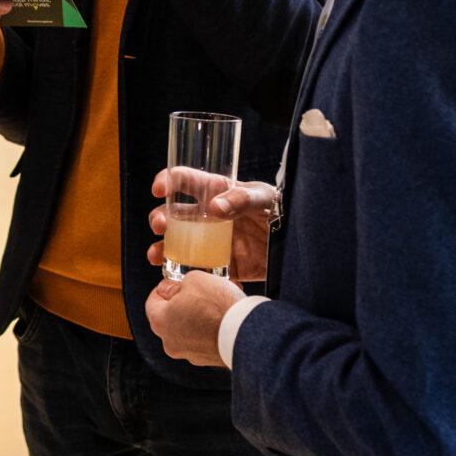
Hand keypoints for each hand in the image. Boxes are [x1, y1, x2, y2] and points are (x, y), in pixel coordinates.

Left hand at [145, 269, 244, 366]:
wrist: (245, 333)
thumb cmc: (216, 306)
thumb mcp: (193, 280)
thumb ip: (176, 284)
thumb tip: (169, 289)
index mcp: (160, 322)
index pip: (152, 302)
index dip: (163, 288)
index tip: (173, 282)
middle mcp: (170, 342)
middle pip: (169, 318)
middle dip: (181, 303)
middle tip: (196, 292)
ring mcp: (189, 354)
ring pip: (188, 330)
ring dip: (197, 317)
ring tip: (214, 303)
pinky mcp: (208, 359)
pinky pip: (204, 340)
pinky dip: (210, 330)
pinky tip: (223, 318)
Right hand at [147, 171, 279, 282]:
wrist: (299, 243)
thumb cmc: (281, 208)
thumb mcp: (264, 197)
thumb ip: (241, 199)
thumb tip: (213, 207)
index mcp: (215, 192)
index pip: (185, 180)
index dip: (168, 180)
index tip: (159, 189)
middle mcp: (207, 216)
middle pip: (173, 214)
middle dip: (160, 218)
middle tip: (161, 225)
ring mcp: (211, 241)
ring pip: (177, 244)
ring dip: (161, 248)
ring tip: (156, 255)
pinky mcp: (220, 264)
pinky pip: (195, 269)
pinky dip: (181, 273)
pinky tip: (174, 275)